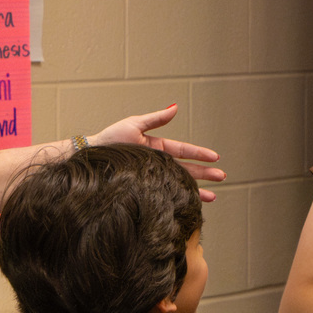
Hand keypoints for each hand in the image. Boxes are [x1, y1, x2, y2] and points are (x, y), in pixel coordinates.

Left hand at [90, 105, 225, 201]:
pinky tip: (190, 205)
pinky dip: (179, 199)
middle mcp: (159, 164)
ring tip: (214, 196)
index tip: (216, 157)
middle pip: (187, 169)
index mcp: (158, 149)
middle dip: (206, 173)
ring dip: (198, 189)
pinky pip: (166, 195)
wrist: (90, 159)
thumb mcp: (134, 125)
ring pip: (180, 184)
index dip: (200, 154)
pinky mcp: (146, 190)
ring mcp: (153, 178)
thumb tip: (176, 107)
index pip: (184, 151)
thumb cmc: (109, 140)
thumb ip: (156, 119)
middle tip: (222, 177)